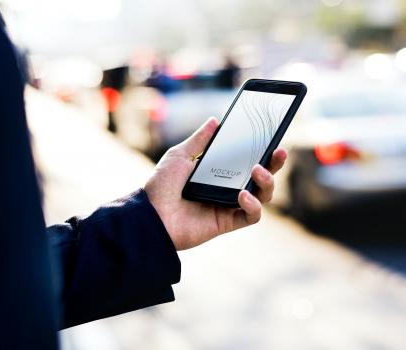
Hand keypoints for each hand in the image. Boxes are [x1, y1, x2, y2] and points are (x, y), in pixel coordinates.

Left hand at [144, 117, 286, 250]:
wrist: (150, 215)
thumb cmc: (161, 186)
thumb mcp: (179, 156)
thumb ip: (199, 141)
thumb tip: (215, 121)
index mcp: (217, 172)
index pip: (245, 159)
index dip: (261, 149)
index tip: (271, 135)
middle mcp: (226, 188)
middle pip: (260, 176)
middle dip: (274, 164)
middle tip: (278, 151)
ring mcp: (228, 205)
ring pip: (262, 195)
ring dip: (266, 182)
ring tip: (257, 170)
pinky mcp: (227, 222)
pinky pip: (252, 216)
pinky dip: (253, 205)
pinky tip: (243, 195)